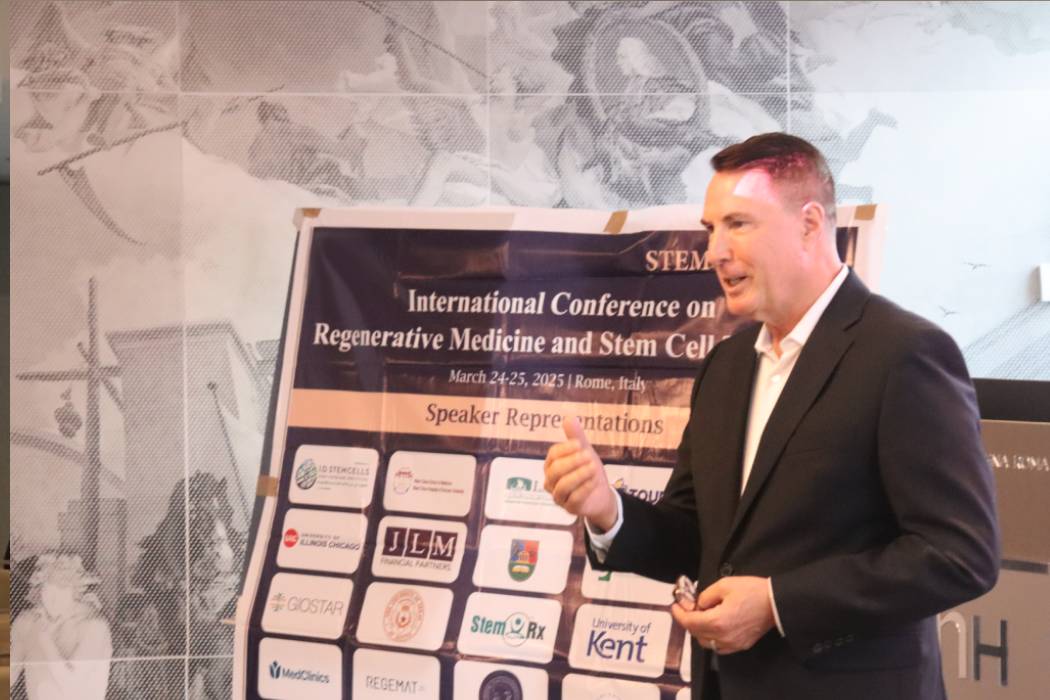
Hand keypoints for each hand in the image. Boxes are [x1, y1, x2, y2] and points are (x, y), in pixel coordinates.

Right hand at [543, 415, 616, 530]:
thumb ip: (576, 437)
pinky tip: (594, 480)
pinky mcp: (570, 508)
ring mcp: (559, 496)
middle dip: (572, 462)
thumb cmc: (589, 471)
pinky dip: (584, 489)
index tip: (580, 444)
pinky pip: (573, 499)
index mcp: (552, 465)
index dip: (565, 448)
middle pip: (555, 471)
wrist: (602, 494)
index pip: (553, 455)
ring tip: (593, 467)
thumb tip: (568, 417)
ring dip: (579, 475)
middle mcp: (551, 481)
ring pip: (562, 486)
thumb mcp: (584, 452)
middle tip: (588, 455)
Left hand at [670, 576, 774, 653]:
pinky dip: (711, 638)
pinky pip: (718, 646)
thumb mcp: (724, 585)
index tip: (675, 606)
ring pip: (706, 642)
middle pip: (696, 633)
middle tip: (688, 608)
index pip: (690, 622)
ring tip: (701, 615)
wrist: (776, 602)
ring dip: (699, 630)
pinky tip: (714, 625)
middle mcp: (724, 637)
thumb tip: (697, 604)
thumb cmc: (753, 592)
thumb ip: (705, 596)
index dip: (679, 614)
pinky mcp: (740, 645)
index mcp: (718, 621)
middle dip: (688, 620)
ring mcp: (733, 644)